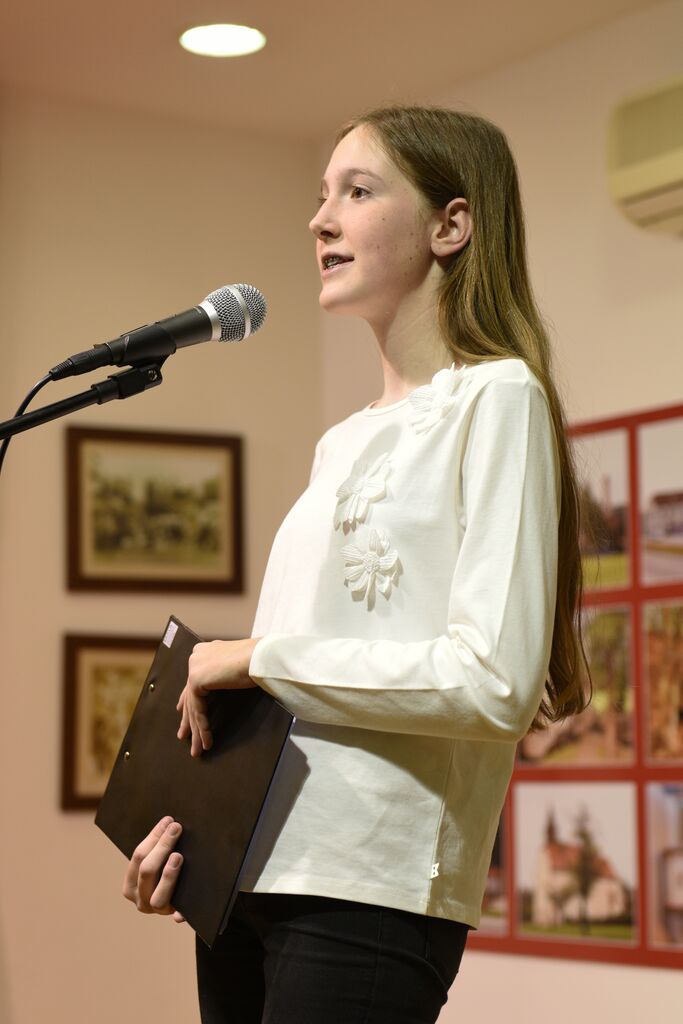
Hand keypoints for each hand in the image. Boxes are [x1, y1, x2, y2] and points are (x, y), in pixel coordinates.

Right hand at [122, 816, 185, 922]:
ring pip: (158, 896)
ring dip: (168, 876)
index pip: (138, 856)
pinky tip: (183, 909)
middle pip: (147, 871)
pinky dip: (181, 913)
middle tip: (176, 828)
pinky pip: (178, 915)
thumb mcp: (156, 862)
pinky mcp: (174, 915)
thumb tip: (169, 822)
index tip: (168, 820)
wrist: (178, 899)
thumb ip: (158, 848)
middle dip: (162, 847)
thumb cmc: (164, 871)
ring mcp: (157, 909)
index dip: (153, 837)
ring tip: (178, 856)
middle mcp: (140, 899)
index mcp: (130, 884)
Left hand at [177, 637, 261, 756]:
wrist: (262, 656)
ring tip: (197, 749)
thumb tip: (218, 684)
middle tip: (184, 736)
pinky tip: (206, 741)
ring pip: (194, 704)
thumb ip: (222, 674)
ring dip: (197, 730)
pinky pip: (198, 709)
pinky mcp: (197, 678)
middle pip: (191, 694)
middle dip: (188, 719)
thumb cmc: (259, 661)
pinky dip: (203, 727)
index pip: (194, 681)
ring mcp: (195, 667)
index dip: (188, 699)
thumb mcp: (235, 668)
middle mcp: (197, 657)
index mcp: (205, 651)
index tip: (182, 713)